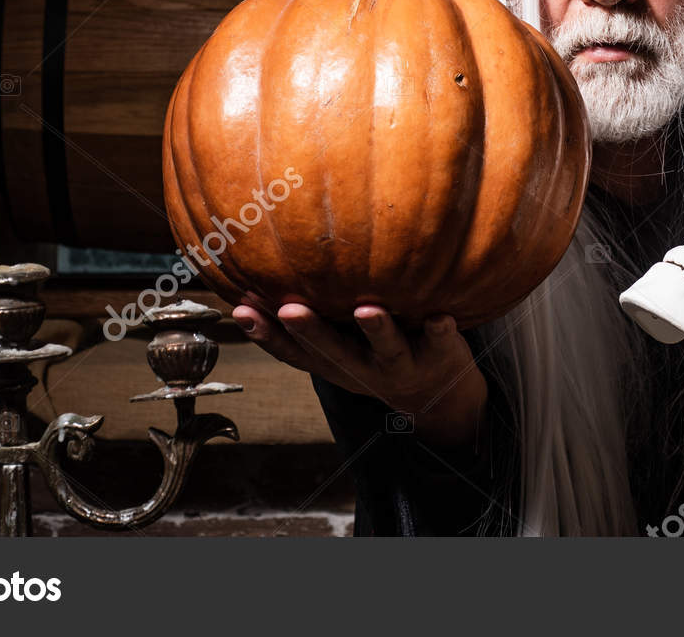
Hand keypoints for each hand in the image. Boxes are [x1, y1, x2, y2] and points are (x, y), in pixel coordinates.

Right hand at [232, 299, 487, 448]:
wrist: (441, 399)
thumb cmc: (378, 357)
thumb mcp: (339, 349)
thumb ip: (308, 325)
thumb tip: (253, 284)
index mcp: (336, 364)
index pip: (295, 353)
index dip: (266, 334)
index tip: (241, 309)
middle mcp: (365, 368)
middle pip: (335, 352)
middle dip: (312, 331)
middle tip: (290, 308)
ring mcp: (402, 364)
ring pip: (387, 349)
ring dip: (377, 331)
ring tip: (367, 310)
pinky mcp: (440, 354)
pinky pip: (441, 342)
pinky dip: (440, 330)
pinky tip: (441, 315)